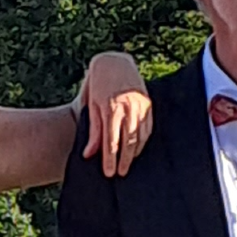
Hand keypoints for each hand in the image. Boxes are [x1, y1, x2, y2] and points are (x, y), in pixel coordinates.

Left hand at [81, 52, 153, 177]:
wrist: (114, 62)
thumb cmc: (98, 85)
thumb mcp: (92, 106)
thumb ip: (93, 131)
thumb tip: (89, 154)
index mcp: (110, 109)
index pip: (111, 141)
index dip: (110, 159)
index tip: (109, 173)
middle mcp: (127, 108)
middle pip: (127, 142)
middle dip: (123, 160)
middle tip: (120, 174)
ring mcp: (139, 105)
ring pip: (139, 136)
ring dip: (134, 152)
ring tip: (128, 165)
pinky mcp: (147, 103)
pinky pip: (147, 127)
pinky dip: (143, 140)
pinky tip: (138, 149)